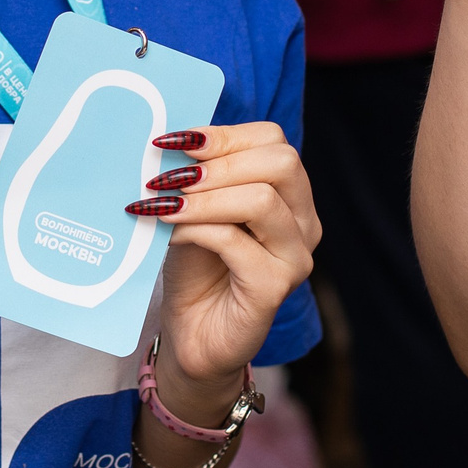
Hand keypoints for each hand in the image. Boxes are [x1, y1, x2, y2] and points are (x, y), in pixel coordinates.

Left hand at [136, 122, 319, 413]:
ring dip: (204, 198)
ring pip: (262, 200)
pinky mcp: (275, 288)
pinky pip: (238, 243)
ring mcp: (296, 257)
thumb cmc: (196, 266)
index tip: (174, 140)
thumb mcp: (195, 208)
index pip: (274, 141)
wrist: (193, 332)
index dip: (224, 134)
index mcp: (290, 194)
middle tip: (169, 176)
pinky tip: (172, 235)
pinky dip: (198, 230)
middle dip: (218, 163)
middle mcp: (304, 222)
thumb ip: (196, 174)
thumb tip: (170, 138)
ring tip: (163, 204)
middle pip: (280, 162)